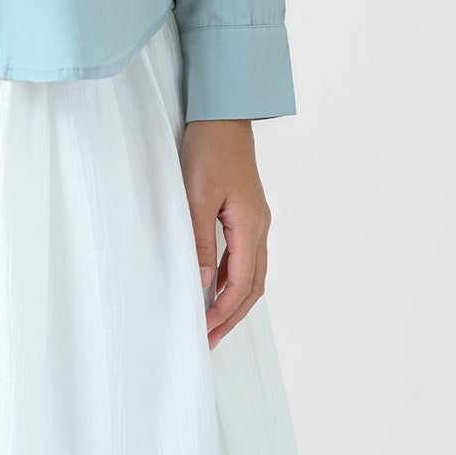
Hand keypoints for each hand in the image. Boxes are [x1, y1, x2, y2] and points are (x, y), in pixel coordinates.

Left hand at [180, 118, 270, 349]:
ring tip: (211, 320)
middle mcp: (259, 227)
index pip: (240, 284)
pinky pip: (244, 255)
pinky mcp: (247, 212)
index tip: (203, 330)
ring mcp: (256, 220)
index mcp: (250, 226)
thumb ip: (198, 240)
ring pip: (251, 273)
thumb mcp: (196, 195)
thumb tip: (200, 283)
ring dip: (233, 299)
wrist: (222, 115)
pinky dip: (231, 277)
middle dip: (232, 316)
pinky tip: (213, 284)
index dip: (223, 311)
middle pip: (252, 286)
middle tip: (209, 339)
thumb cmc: (209, 149)